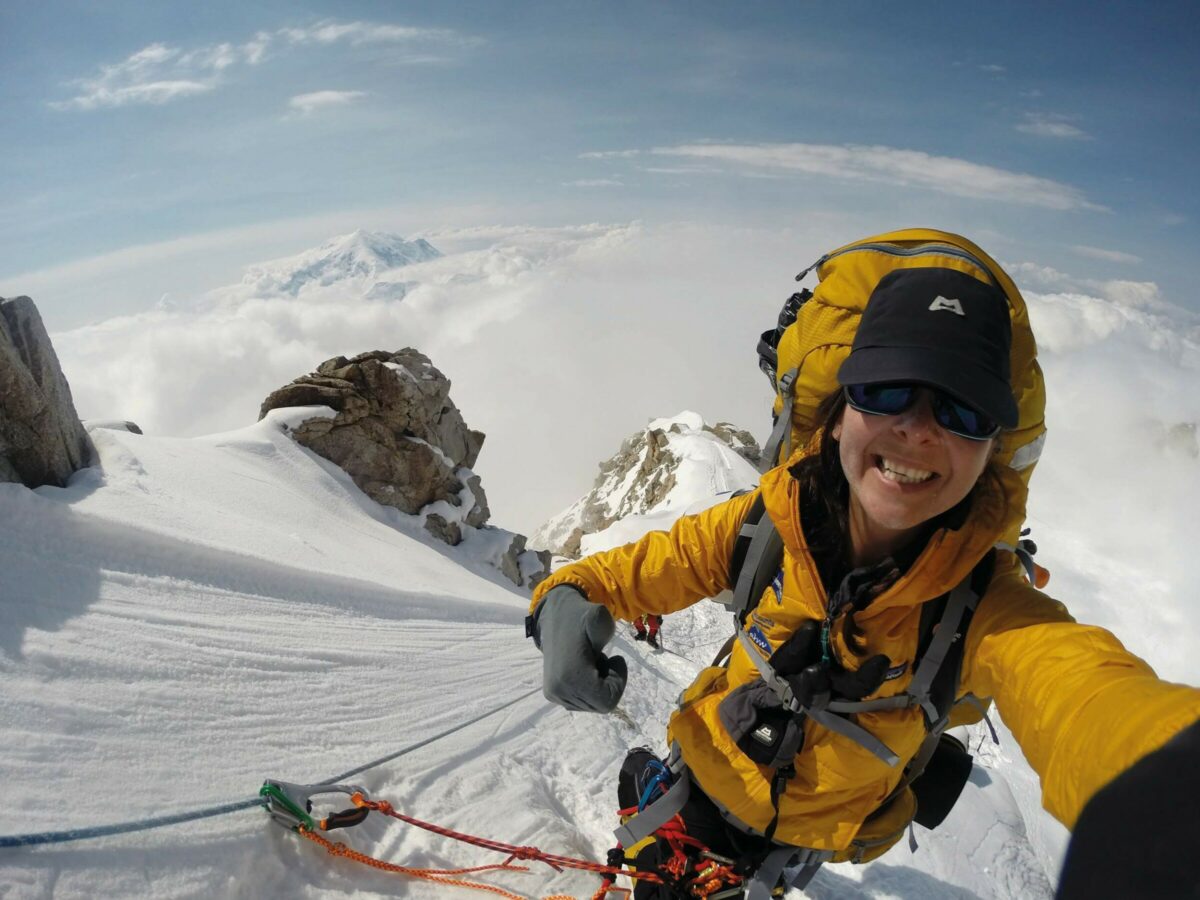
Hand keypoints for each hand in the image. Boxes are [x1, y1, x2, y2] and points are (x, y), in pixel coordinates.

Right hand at [530, 586, 627, 712]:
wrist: (555, 617)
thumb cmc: (581, 618)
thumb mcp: (599, 617)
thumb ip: (604, 630)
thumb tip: (600, 650)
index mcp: (571, 675)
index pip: (608, 701)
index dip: (619, 682)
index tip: (616, 659)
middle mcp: (559, 690)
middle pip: (600, 706)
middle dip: (609, 684)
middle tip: (604, 660)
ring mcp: (554, 693)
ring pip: (591, 706)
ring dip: (599, 687)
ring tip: (592, 663)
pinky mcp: (551, 693)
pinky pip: (580, 702)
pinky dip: (589, 690)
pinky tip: (584, 669)